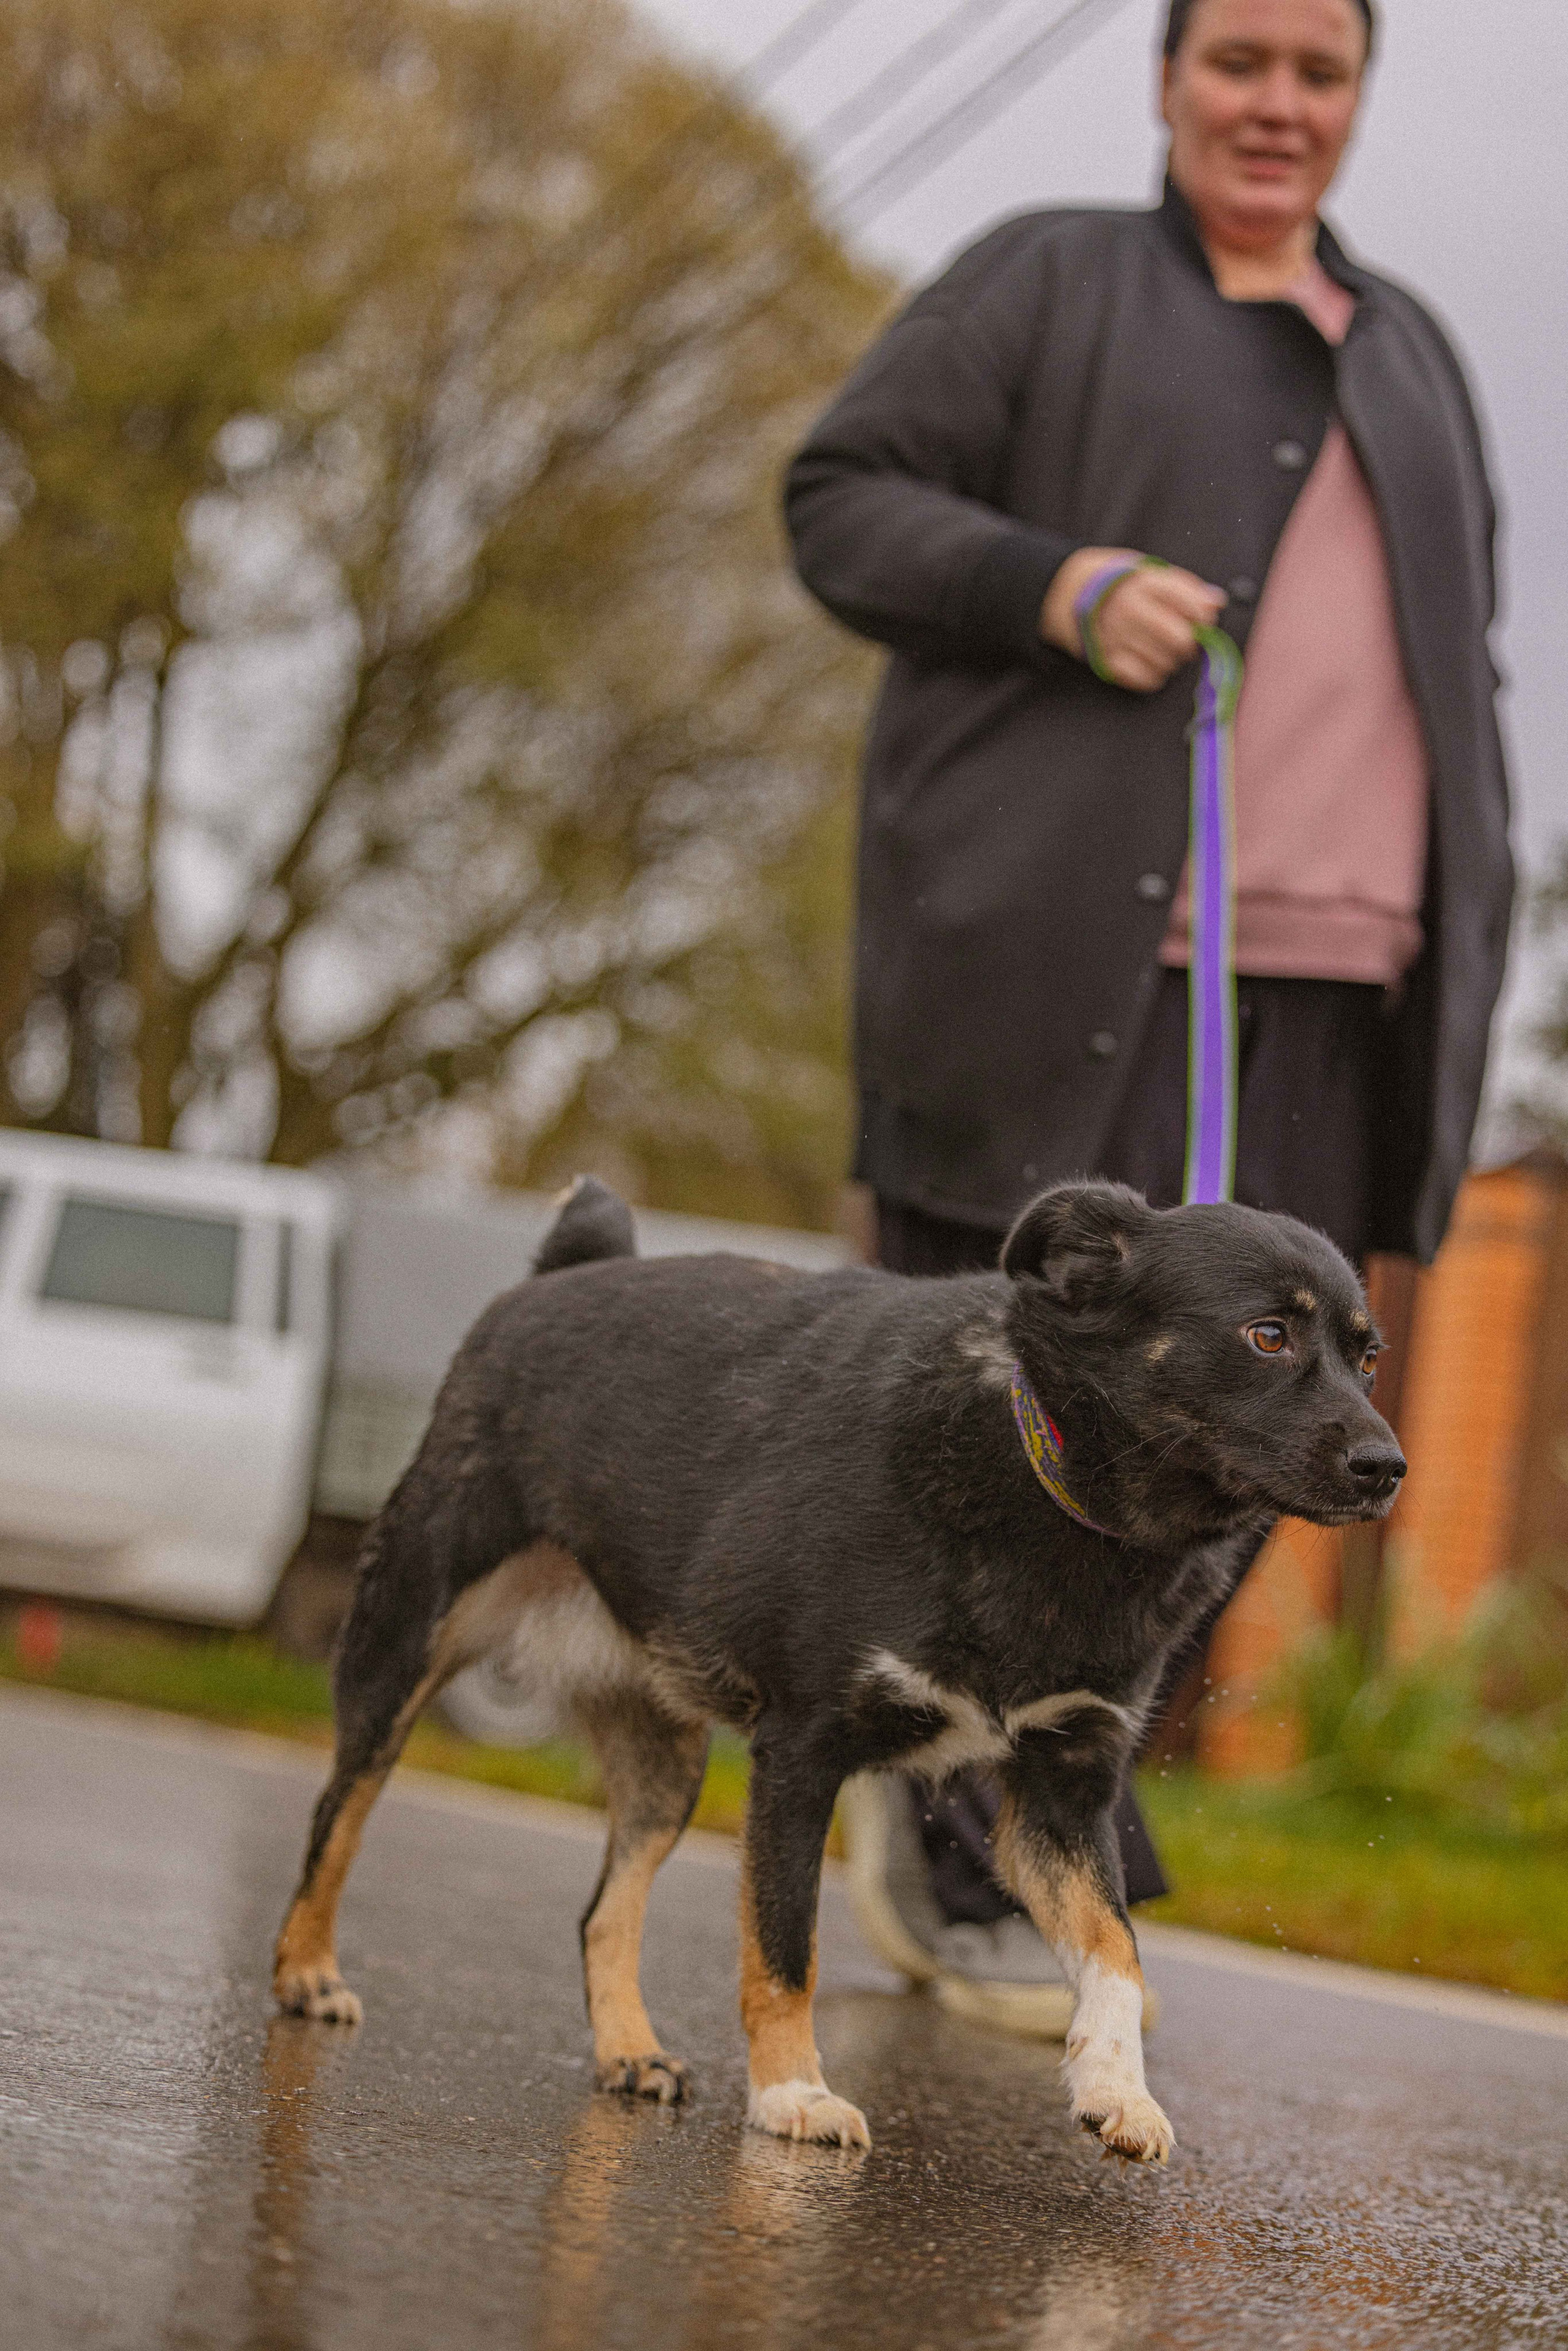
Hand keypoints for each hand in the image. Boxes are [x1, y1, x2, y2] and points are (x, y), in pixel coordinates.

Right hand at [1041, 547, 1225, 692]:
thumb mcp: (1150, 573)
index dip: (1204, 617)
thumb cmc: (1122, 583)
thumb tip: (1216, 603)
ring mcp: (1116, 636)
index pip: (1192, 606)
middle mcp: (1130, 609)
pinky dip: (1153, 676)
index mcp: (1145, 583)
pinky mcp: (1106, 659)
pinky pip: (1144, 680)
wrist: (1070, 591)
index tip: (1200, 618)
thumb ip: (1185, 587)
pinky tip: (1150, 664)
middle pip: (1181, 639)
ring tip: (1162, 649)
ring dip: (1171, 660)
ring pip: (1165, 662)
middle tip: (1183, 639)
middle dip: (1189, 643)